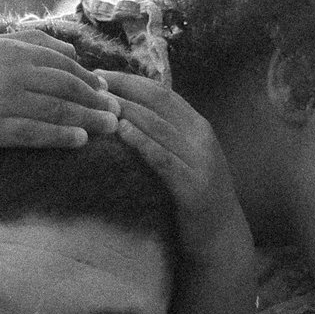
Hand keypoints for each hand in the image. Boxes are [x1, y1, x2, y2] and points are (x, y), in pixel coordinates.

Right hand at [0, 34, 126, 151]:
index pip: (64, 66)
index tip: (110, 92)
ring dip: (88, 119)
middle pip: (67, 88)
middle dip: (97, 101)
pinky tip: (80, 141)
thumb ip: (33, 43)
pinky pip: (34, 133)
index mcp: (15, 52)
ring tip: (111, 128)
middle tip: (120, 113)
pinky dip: (60, 136)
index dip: (91, 80)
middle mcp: (12, 74)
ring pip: (56, 110)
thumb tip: (73, 49)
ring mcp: (2, 102)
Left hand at [95, 71, 257, 275]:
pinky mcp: (193, 186)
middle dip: (123, 89)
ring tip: (99, 101)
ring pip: (159, 126)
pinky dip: (143, 141)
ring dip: (127, 110)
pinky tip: (122, 131)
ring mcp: (200, 160)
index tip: (99, 75)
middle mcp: (201, 137)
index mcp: (198, 126)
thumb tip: (127, 115)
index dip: (129, 80)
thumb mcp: (183, 159)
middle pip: (159, 102)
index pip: (161, 92)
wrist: (222, 239)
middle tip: (92, 83)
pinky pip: (164, 158)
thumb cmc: (194, 198)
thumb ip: (164, 136)